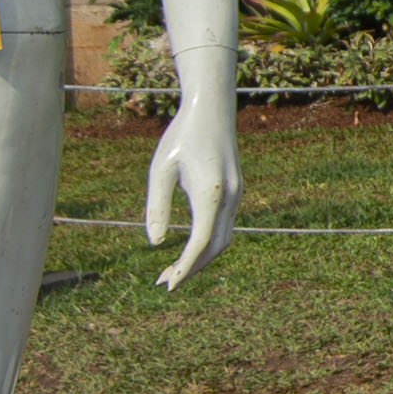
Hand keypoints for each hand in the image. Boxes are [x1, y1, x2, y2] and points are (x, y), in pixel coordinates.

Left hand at [145, 76, 239, 289]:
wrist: (213, 109)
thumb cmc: (181, 136)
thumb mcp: (161, 170)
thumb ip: (157, 206)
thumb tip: (155, 242)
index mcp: (211, 192)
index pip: (201, 242)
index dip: (185, 267)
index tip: (167, 284)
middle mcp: (230, 198)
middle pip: (215, 247)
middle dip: (191, 269)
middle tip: (163, 282)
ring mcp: (237, 195)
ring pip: (223, 239)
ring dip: (199, 258)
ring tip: (171, 269)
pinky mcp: (235, 192)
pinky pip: (224, 227)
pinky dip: (207, 244)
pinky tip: (187, 248)